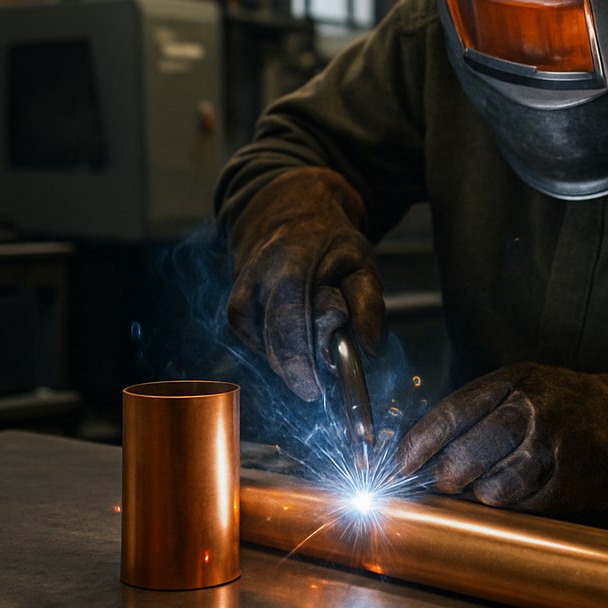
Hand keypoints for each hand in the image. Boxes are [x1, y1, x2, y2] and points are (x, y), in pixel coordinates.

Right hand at [225, 167, 384, 401]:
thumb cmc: (331, 244)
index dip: (301, 361)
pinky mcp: (236, 316)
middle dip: (307, 364)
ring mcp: (241, 298)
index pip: (289, 321)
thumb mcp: (363, 263)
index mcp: (290, 262)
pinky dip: (286, 349)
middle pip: (278, 344)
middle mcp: (256, 281)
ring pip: (270, 352)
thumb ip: (370, 306)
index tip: (317, 389)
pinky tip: (300, 325)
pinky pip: (264, 350)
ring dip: (300, 355)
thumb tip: (371, 351)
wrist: (288, 217)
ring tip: (318, 322)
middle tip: (332, 356)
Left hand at [396, 362, 607, 516]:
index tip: (402, 465)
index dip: (421, 444)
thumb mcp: (521, 388)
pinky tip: (525, 491)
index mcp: (512, 380)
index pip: (452, 413)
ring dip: (482, 495)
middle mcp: (531, 407)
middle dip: (445, 477)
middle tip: (443, 484)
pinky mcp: (572, 479)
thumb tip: (419, 449)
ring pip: (492, 487)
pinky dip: (515, 506)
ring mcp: (554, 444)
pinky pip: (524, 505)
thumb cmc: (563, 406)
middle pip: (466, 455)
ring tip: (491, 486)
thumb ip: (477, 410)